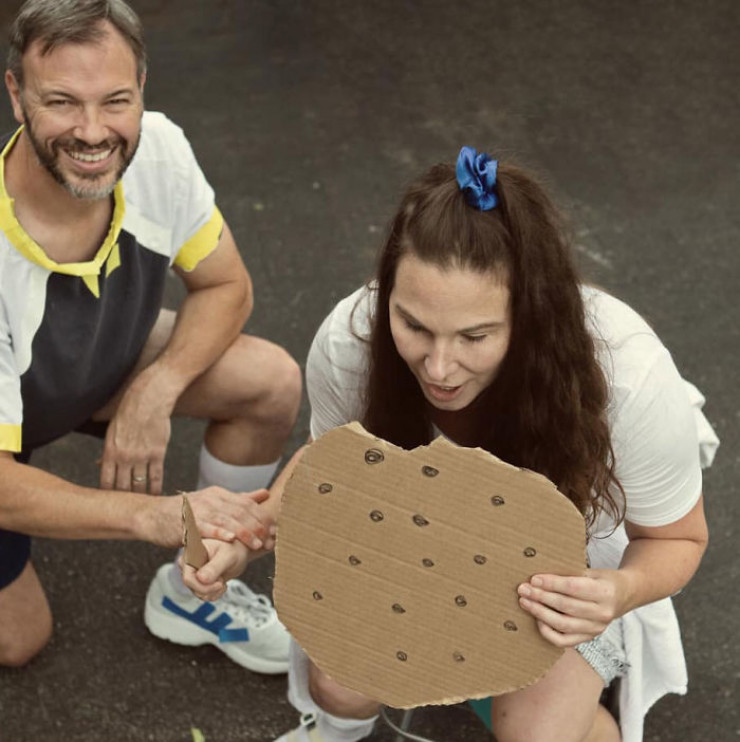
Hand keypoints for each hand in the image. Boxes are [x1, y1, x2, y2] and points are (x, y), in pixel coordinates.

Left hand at [99, 375, 173, 494]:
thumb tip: (98, 463)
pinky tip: (157, 495)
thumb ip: (107, 451)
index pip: (105, 482)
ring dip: (140, 497)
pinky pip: (156, 477)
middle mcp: (124, 457)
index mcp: (110, 451)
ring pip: (139, 485)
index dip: (107, 496)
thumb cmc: (129, 413)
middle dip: (123, 501)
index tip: (110, 503)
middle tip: (126, 510)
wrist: (150, 399)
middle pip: (122, 487)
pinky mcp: (158, 454)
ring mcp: (141, 456)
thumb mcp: (112, 431)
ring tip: (142, 506)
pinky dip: (156, 488)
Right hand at [180, 539, 249, 601]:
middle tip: (222, 580)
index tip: (219, 584)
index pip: (188, 578)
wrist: (237, 553)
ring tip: (222, 580)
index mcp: (191, 553)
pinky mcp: (198, 582)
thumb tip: (201, 578)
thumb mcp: (227, 555)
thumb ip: (214, 566)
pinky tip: (221, 584)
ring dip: (214, 591)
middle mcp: (188, 565)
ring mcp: (193, 575)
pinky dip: (214, 593)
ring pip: (198, 593)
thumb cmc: (232, 548)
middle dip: (211, 588)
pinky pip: (203, 595)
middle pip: (192, 587)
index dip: (202, 585)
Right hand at [186, 486, 276, 549]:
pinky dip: (218, 532)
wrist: (153, 515)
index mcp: (219, 494)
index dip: (262, 516)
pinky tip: (230, 539)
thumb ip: (239, 499)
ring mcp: (198, 510)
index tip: (274, 528)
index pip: (246, 503)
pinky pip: (204, 527)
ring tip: (256, 543)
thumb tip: (265, 493)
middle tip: (269, 539)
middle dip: (257, 526)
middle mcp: (211, 499)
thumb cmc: (186, 512)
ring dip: (243, 532)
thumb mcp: (214, 502)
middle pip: (239, 511)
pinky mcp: (185, 523)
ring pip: (225, 519)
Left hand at [516, 569, 627, 646]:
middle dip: (541, 597)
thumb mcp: (591, 571)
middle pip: (565, 606)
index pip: (573, 588)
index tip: (534, 579)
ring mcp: (596, 629)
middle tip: (523, 589)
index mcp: (604, 592)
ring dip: (540, 613)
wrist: (624, 595)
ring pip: (563, 624)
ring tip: (525, 602)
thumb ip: (570, 574)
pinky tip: (537, 619)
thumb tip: (539, 575)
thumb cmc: (602, 580)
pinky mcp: (589, 638)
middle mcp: (602, 613)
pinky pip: (564, 641)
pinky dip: (547, 632)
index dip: (552, 583)